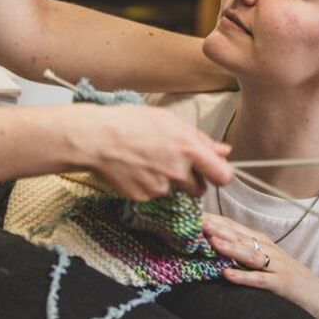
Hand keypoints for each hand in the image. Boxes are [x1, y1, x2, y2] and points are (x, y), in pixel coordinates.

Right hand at [71, 104, 231, 201]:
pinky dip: (148, 185)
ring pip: (175, 191)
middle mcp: (177, 172)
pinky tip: (135, 169)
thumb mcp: (168, 120)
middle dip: (191, 180)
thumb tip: (224, 151)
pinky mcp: (143, 198)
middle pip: (200, 189)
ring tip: (147, 161)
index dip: (220, 174)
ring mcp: (160, 188)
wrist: (94, 138)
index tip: (212, 170)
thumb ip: (200, 139)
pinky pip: (154, 195)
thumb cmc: (130, 122)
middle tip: (172, 163)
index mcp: (188, 149)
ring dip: (168, 181)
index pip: (223, 176)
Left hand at [203, 213, 318, 318]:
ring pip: (249, 254)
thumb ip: (243, 254)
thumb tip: (213, 246)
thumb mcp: (264, 262)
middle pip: (239, 236)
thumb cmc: (287, 280)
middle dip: (217, 228)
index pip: (234, 227)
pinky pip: (260, 280)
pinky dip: (243, 277)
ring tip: (211, 241)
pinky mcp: (282, 285)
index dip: (214, 220)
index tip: (192, 214)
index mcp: (261, 243)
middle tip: (196, 221)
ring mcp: (276, 266)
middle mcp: (268, 250)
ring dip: (230, 247)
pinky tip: (227, 275)